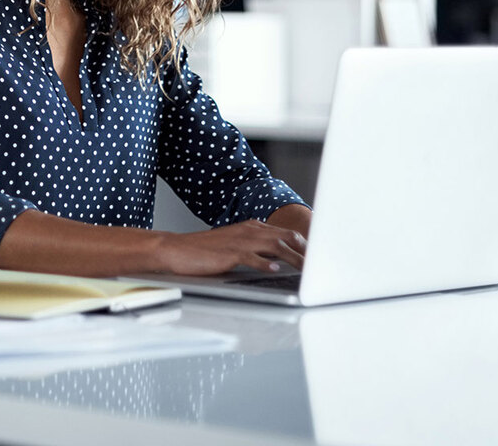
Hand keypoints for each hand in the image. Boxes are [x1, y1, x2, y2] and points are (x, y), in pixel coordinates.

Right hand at [153, 219, 305, 275]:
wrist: (177, 248)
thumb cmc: (205, 250)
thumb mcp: (234, 244)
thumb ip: (256, 248)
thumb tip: (277, 259)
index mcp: (251, 227)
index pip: (285, 233)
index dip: (303, 244)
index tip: (317, 255)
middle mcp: (249, 230)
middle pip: (285, 237)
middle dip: (305, 251)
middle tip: (319, 264)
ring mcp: (239, 241)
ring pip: (274, 246)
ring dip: (292, 258)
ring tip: (306, 269)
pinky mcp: (229, 253)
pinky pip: (252, 258)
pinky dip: (265, 264)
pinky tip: (274, 271)